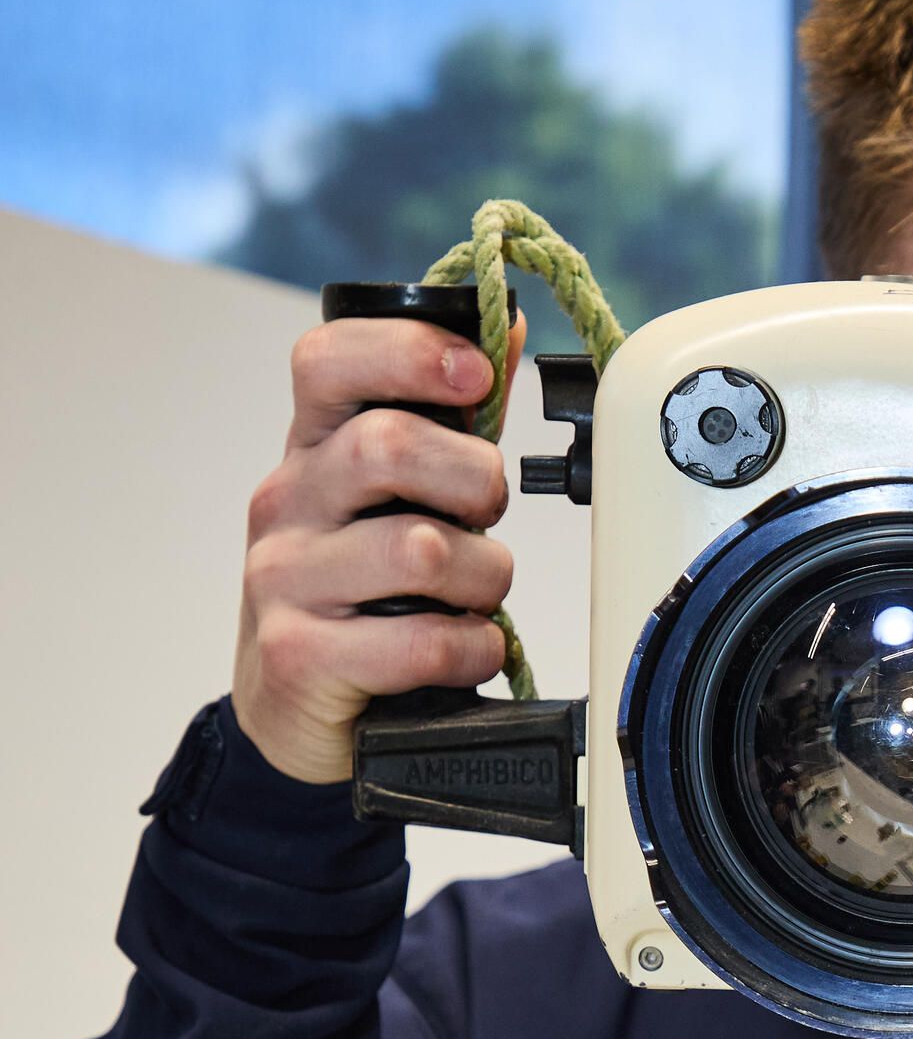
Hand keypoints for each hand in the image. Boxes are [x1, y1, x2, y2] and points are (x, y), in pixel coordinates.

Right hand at [232, 312, 525, 783]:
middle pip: (387, 446)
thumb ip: (447, 421)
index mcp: (312, 449)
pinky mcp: (299, 657)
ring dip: (484, 578)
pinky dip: (470, 649)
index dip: (409, 353)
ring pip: (420, 550)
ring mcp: (283, 580)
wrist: (295, 710)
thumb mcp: (394, 499)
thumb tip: (504, 328)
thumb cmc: (361, 593)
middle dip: (473, 480)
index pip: (327, 360)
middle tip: (488, 517)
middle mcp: (287, 502)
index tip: (475, 375)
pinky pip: (420, 642)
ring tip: (476, 599)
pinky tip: (464, 650)